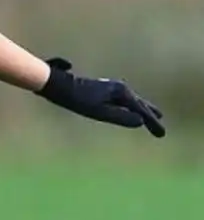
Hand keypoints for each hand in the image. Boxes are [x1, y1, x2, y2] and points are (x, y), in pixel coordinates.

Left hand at [38, 57, 164, 136]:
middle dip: (150, 116)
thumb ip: (119, 116)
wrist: (58, 84)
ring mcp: (111, 88)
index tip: (161, 134)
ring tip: (152, 116)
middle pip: (139, 104)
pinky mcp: (103, 91)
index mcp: (120, 92)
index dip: (152, 123)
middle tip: (160, 130)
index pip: (141, 110)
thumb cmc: (76, 99)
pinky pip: (123, 101)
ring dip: (143, 110)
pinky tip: (130, 109)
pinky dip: (132, 107)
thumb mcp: (98, 111)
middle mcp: (118, 87)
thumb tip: (140, 121)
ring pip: (132, 101)